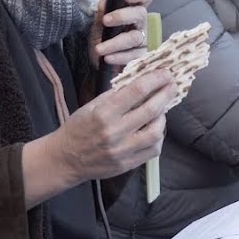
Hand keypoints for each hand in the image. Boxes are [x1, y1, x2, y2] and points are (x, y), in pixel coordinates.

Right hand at [57, 70, 174, 180]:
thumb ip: (116, 95)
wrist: (66, 159)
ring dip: (163, 118)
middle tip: (171, 86)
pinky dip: (158, 137)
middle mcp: (114, 132)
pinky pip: (153, 150)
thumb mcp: (92, 105)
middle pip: (151, 110)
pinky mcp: (127, 164)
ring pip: (156, 132)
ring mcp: (122, 151)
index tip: (165, 73)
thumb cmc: (78, 128)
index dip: (155, 79)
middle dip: (166, 94)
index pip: (137, 91)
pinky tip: (154, 129)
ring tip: (161, 110)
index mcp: (104, 113)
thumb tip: (141, 81)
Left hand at [90, 0, 153, 67]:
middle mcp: (142, 23)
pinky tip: (107, 58)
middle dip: (122, 16)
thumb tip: (103, 3)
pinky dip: (119, 57)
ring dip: (115, 43)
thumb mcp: (98, 24)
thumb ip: (101, 14)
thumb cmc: (103, 36)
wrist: (99, 60)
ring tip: (99, 48)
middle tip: (105, 20)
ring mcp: (144, 40)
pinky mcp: (142, 56)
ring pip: (135, 38)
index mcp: (134, 10)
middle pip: (141, 14)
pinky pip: (133, 56)